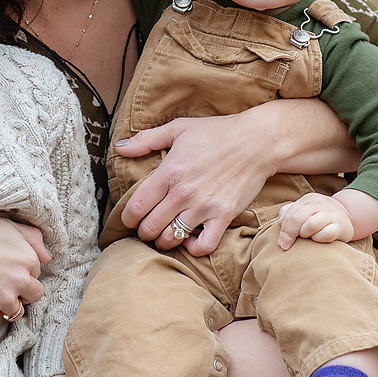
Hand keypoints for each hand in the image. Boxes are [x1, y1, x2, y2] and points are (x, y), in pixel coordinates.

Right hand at [0, 218, 47, 335]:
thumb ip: (33, 238)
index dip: (23, 273)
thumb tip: (48, 257)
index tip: (10, 272)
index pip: (36, 274)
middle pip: (33, 297)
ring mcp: (3, 299)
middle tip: (7, 290)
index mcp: (27, 259)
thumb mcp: (7, 226)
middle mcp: (20, 281)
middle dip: (23, 294)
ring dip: (7, 311)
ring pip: (16, 314)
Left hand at [115, 103, 345, 255]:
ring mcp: (204, 207)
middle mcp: (183, 193)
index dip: (127, 217)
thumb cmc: (217, 133)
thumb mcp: (179, 128)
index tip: (130, 218)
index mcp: (169, 172)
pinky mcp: (223, 216)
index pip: (137, 206)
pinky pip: (203, 245)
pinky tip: (191, 238)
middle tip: (147, 228)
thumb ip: (147, 139)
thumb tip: (120, 148)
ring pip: (171, 239)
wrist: (257, 141)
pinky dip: (193, 248)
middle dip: (143, 231)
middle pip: (150, 227)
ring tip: (166, 234)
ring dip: (164, 241)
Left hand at [277, 192, 355, 248]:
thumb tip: (279, 223)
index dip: (283, 229)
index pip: (289, 214)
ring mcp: (331, 214)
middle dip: (289, 234)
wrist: (346, 217)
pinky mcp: (341, 226)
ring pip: (311, 225)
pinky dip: (319, 239)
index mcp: (309, 199)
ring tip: (307, 238)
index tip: (282, 242)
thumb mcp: (304, 211)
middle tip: (287, 245)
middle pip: (297, 218)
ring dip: (305, 234)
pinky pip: (326, 234)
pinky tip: (319, 239)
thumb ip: (289, 213)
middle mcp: (320, 203)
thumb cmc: (319, 217)